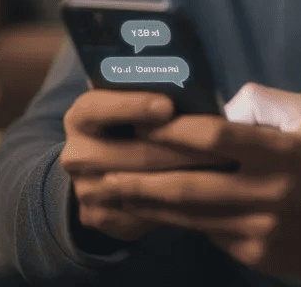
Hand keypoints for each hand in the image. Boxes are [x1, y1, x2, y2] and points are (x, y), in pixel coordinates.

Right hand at [60, 89, 234, 242]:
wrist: (100, 169)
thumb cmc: (130, 124)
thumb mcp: (131, 103)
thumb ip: (150, 93)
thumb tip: (190, 82)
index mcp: (82, 116)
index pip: (99, 107)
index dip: (133, 106)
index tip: (168, 105)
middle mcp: (76, 154)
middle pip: (131, 154)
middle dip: (180, 150)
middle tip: (220, 145)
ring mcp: (86, 190)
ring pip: (141, 188)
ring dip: (186, 178)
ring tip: (223, 168)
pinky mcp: (99, 218)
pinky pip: (142, 215)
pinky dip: (176, 205)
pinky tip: (207, 196)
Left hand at [95, 83, 300, 279]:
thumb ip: (266, 102)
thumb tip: (223, 101)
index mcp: (282, 152)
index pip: (217, 138)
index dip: (175, 129)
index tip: (143, 120)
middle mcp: (269, 191)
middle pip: (191, 183)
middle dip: (142, 175)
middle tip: (106, 165)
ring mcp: (260, 226)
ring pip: (190, 214)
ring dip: (145, 203)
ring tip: (110, 191)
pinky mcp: (254, 252)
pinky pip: (205, 234)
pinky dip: (171, 221)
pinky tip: (144, 212)